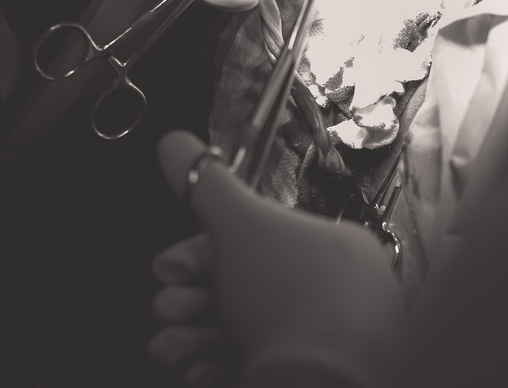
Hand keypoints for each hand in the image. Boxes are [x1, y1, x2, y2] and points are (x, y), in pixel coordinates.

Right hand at [149, 130, 403, 386]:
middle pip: (244, 287)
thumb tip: (175, 143)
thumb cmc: (289, 302)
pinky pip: (256, 366)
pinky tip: (196, 369)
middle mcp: (338, 296)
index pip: (258, 241)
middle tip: (168, 306)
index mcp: (336, 249)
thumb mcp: (238, 224)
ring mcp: (324, 345)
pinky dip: (215, 366)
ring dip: (192, 334)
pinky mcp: (306, 379)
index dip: (201, 250)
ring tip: (171, 343)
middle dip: (190, 297)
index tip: (168, 267)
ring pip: (244, 331)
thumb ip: (204, 183)